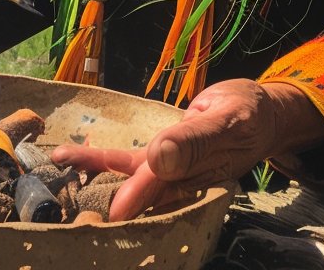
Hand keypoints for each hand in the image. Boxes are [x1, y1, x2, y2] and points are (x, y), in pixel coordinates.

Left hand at [51, 78, 323, 220]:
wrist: (262, 113)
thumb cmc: (248, 113)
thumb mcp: (229, 118)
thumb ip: (195, 140)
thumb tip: (160, 157)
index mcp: (201, 170)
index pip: (164, 183)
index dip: (138, 194)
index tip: (114, 211)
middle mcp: (183, 178)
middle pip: (139, 189)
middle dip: (104, 192)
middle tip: (66, 192)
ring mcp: (174, 172)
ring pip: (130, 176)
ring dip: (96, 172)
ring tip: (61, 160)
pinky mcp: (167, 161)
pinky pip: (134, 163)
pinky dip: (108, 161)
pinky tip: (82, 159)